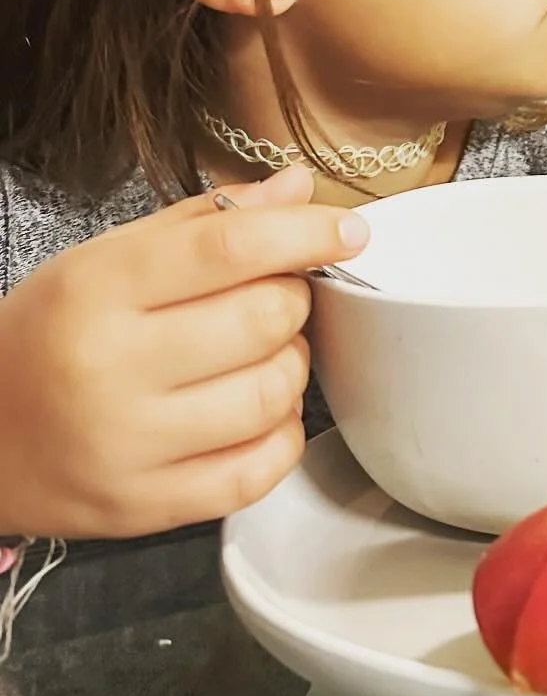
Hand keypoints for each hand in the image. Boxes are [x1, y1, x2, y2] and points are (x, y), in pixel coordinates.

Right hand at [0, 165, 368, 539]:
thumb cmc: (49, 335)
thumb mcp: (105, 260)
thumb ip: (205, 222)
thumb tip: (296, 188)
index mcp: (98, 288)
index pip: (231, 248)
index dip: (307, 233)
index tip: (348, 230)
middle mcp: (110, 367)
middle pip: (265, 319)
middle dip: (293, 300)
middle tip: (276, 297)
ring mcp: (128, 445)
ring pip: (272, 394)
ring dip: (290, 366)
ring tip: (261, 355)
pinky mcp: (145, 507)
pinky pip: (259, 470)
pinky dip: (281, 435)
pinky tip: (258, 413)